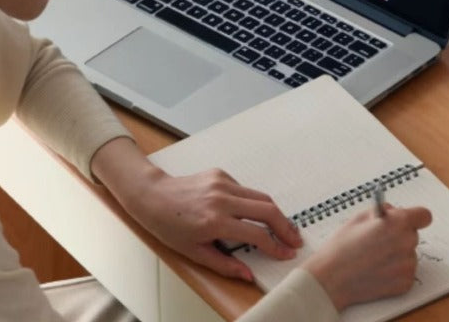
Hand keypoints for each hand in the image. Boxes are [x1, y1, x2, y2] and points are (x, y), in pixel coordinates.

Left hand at [91, 139, 301, 280]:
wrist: (153, 196)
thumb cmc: (169, 226)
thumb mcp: (194, 253)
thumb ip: (224, 264)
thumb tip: (248, 274)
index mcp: (215, 221)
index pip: (256, 234)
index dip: (275, 246)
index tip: (286, 254)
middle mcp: (221, 199)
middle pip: (266, 209)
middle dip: (285, 226)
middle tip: (295, 240)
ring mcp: (222, 183)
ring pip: (259, 196)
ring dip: (275, 212)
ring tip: (284, 227)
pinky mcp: (220, 174)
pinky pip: (245, 189)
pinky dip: (254, 201)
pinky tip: (253, 213)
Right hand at [304, 204, 431, 311]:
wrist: (333, 278)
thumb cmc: (343, 246)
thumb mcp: (359, 218)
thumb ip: (382, 212)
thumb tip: (393, 212)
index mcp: (397, 223)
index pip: (424, 215)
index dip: (415, 216)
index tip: (407, 219)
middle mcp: (407, 243)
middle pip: (413, 234)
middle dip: (399, 234)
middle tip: (379, 238)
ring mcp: (408, 265)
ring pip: (409, 253)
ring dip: (397, 253)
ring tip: (375, 256)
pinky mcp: (406, 283)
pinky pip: (406, 270)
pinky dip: (395, 269)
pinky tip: (377, 268)